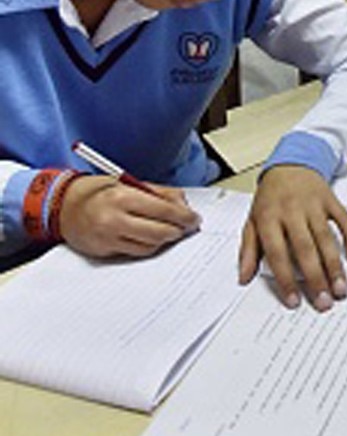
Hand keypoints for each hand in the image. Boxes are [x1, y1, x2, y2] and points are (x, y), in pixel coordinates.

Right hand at [59, 176, 199, 257]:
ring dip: (164, 240)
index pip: (164, 210)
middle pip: (159, 232)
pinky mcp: (104, 251)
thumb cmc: (98, 192)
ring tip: (170, 232)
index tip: (194, 219)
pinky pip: (135, 252)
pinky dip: (148, 246)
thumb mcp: (129, 183)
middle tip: (187, 228)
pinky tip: (152, 238)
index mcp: (123, 197)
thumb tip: (183, 205)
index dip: (184, 217)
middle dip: (178, 231)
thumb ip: (159, 193)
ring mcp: (108, 238)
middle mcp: (115, 219)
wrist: (64, 207)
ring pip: (149, 246)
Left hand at [239, 166, 346, 311]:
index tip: (294, 301)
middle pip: (305, 248)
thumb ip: (248, 250)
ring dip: (335, 265)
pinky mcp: (330, 199)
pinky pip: (343, 219)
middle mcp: (292, 212)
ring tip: (341, 288)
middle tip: (324, 302)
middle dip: (316, 278)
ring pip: (326, 237)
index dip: (286, 279)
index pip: (277, 253)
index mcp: (269, 219)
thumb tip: (243, 278)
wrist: (290, 163)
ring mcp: (313, 205)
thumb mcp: (252, 221)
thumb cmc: (270, 198)